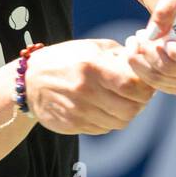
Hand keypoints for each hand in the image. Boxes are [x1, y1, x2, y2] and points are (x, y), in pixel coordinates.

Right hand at [22, 39, 156, 134]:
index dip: (146, 86)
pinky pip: (104, 129)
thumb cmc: (65, 59)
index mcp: (92, 67)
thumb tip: (146, 62)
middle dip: (139, 103)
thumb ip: (120, 54)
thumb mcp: (91, 48)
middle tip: (136, 95)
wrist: (29, 81)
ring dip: (125, 113)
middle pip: (131, 108)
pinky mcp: (73, 125)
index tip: (145, 82)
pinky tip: (102, 108)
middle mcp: (85, 91)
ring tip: (119, 101)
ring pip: (120, 122)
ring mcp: (78, 111)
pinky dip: (109, 120)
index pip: (133, 85)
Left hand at [124, 0, 175, 97]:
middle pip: (175, 70)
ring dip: (143, 61)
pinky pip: (160, 86)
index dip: (174, 51)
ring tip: (136, 41)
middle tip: (138, 36)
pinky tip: (139, 53)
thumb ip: (167, 6)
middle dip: (151, 54)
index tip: (160, 39)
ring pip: (164, 80)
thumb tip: (154, 33)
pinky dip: (144, 70)